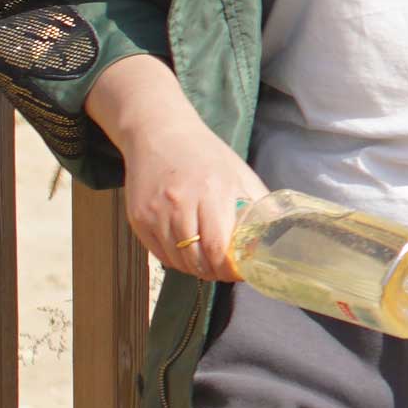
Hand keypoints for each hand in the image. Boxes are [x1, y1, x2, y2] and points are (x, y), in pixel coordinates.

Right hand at [120, 104, 263, 280]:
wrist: (158, 134)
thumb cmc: (205, 154)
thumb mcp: (238, 174)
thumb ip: (255, 205)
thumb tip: (269, 237)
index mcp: (211, 192)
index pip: (218, 247)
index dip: (229, 269)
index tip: (240, 273)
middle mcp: (179, 204)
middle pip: (196, 258)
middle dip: (214, 273)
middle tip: (225, 273)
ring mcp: (155, 212)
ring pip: (176, 260)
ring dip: (195, 269)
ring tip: (208, 266)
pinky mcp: (137, 218)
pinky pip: (158, 253)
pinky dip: (175, 260)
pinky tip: (187, 255)